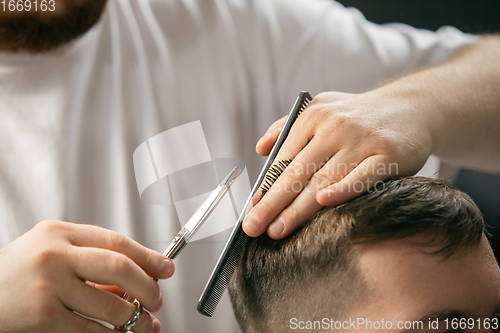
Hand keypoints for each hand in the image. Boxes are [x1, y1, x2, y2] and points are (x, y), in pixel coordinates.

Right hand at [0, 220, 174, 332]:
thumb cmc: (20, 273)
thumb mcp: (53, 253)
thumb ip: (91, 261)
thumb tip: (138, 280)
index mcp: (60, 233)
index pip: (116, 241)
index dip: (147, 256)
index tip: (167, 268)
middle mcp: (54, 254)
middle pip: (119, 267)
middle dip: (147, 286)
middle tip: (157, 299)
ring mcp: (48, 285)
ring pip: (109, 303)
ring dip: (135, 318)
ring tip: (145, 324)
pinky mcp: (43, 315)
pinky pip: (90, 329)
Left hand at [243, 91, 432, 238]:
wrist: (411, 107)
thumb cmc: (357, 116)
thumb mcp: (320, 108)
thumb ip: (287, 127)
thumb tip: (260, 149)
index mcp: (312, 116)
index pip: (282, 159)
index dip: (264, 187)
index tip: (250, 210)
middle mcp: (333, 127)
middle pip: (297, 172)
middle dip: (272, 203)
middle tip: (253, 227)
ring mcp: (361, 140)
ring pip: (323, 179)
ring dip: (298, 208)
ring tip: (277, 230)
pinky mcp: (387, 154)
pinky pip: (362, 176)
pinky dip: (343, 189)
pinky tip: (323, 203)